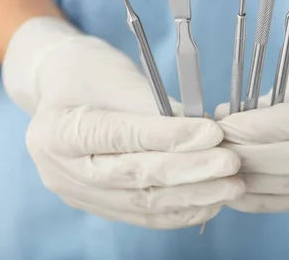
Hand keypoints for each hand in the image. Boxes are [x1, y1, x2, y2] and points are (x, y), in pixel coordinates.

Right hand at [2, 17, 243, 228]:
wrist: (62, 90)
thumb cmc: (92, 73)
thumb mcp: (119, 78)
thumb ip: (157, 109)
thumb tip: (207, 134)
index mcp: (57, 130)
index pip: (121, 137)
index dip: (170, 137)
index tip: (212, 133)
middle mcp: (62, 171)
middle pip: (133, 177)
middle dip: (189, 171)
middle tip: (230, 163)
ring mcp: (78, 194)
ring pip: (143, 203)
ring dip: (193, 196)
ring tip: (231, 185)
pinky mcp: (99, 206)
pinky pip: (144, 215)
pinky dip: (180, 210)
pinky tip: (211, 201)